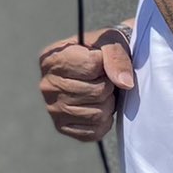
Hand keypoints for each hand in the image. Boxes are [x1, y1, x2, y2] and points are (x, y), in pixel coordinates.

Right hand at [37, 27, 133, 142]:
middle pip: (96, 92)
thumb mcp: (109, 42)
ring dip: (108, 103)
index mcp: (52, 59)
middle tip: (102, 79)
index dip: (104, 63)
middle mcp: (47, 85)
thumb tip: (125, 83)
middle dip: (108, 85)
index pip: (91, 65)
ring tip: (100, 93)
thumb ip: (116, 58)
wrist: (96, 69)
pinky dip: (104, 120)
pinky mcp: (63, 128)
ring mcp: (53, 109)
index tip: (99, 60)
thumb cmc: (100, 52)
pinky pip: (95, 130)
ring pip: (97, 113)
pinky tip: (96, 107)